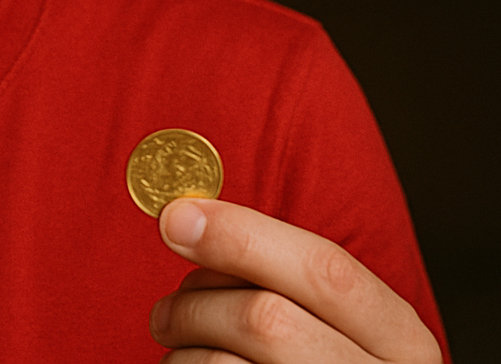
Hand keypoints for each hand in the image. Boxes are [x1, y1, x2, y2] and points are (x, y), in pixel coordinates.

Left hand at [150, 198, 441, 362]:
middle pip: (265, 318)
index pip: (325, 270)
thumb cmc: (314, 363)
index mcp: (401, 340)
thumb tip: (185, 220)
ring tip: (178, 351)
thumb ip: (280, 275)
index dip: (241, 235)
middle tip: (165, 314)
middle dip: (195, 304)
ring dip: (182, 349)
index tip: (176, 218)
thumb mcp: (332, 325)